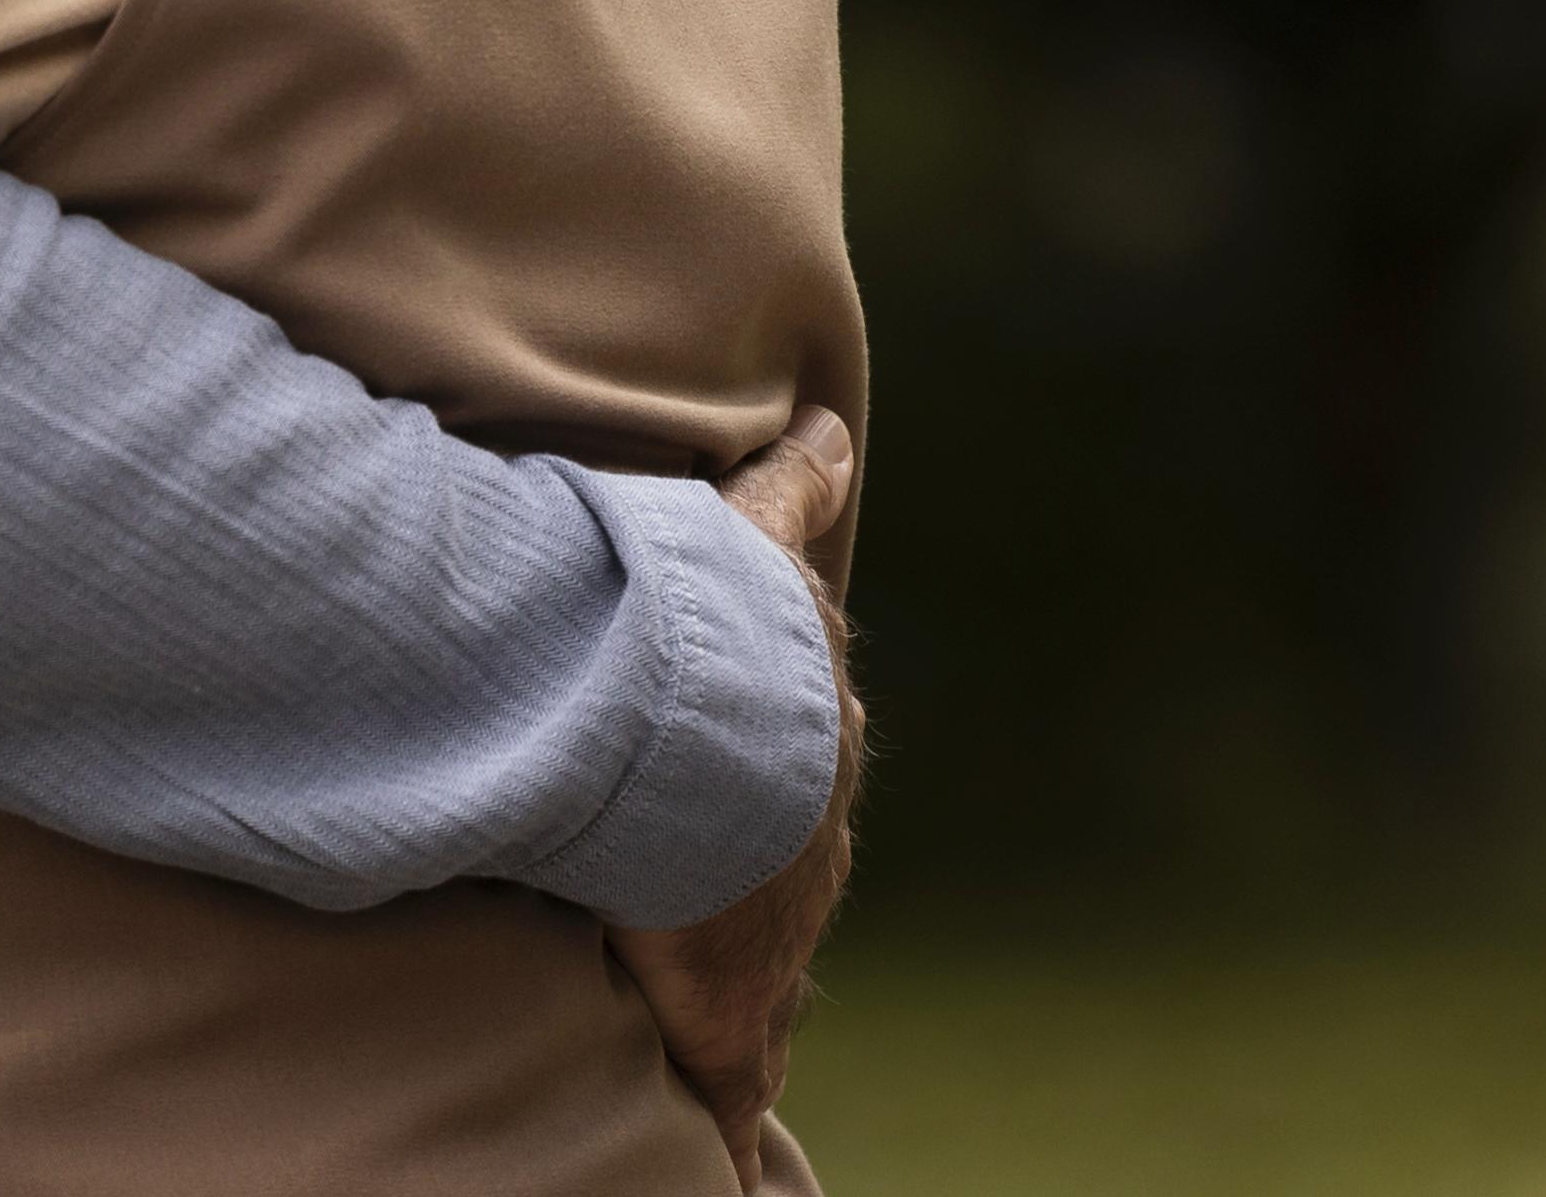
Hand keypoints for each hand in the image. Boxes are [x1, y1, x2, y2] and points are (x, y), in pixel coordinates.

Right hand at [612, 406, 861, 1193]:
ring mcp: (773, 950)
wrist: (710, 732)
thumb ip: (794, 487)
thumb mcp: (759, 544)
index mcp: (811, 753)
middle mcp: (806, 853)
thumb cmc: (722, 638)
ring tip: (726, 1049)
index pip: (801, 780)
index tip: (757, 818)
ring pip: (760, 993)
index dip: (775, 797)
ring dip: (741, 1019)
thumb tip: (834, 422)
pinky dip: (733, 1157)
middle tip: (721, 944)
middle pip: (785, 891)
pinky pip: (732, 1106)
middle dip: (761, 912)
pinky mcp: (732, 1028)